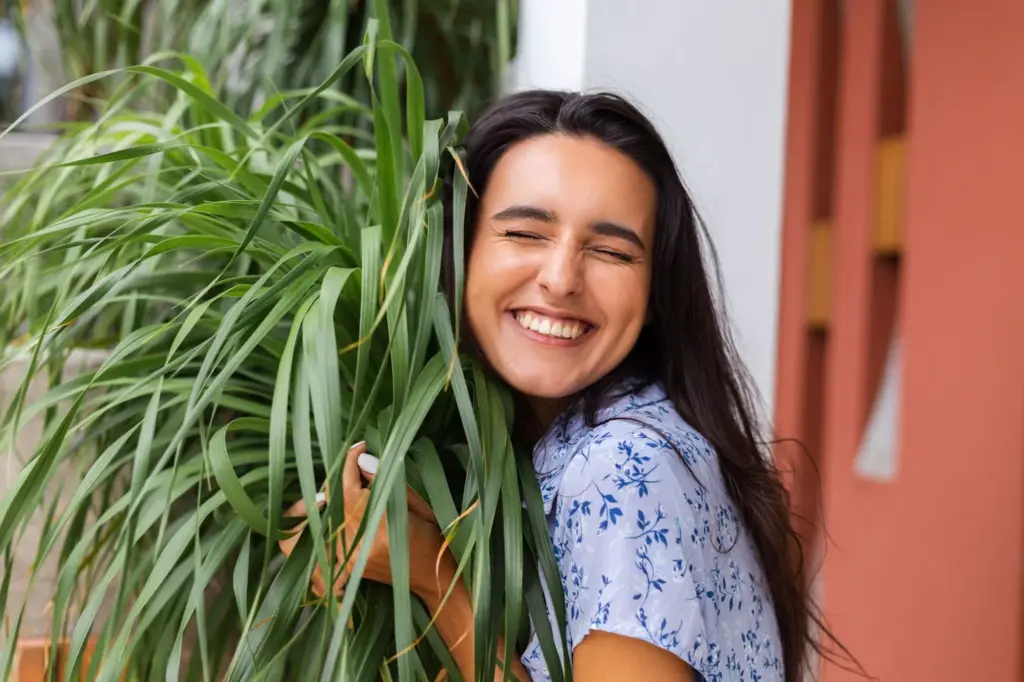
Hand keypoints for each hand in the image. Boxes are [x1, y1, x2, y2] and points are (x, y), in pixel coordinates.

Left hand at [277, 442, 446, 599]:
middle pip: (337, 500)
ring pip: (332, 516)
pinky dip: (337, 517)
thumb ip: (388, 483)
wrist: (436, 578)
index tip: (359, 446)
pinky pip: (334, 533)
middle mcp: (361, 544)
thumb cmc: (435, 537)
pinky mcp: (350, 565)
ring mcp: (352, 558)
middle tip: (357, 461)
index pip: (352, 487)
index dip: (351, 462)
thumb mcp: (419, 504)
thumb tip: (362, 460)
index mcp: (382, 528)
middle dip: (343, 476)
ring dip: (337, 495)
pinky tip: (348, 507)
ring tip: (353, 482)